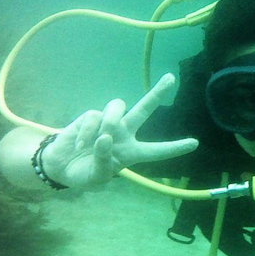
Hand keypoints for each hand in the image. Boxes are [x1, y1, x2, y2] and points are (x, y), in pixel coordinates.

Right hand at [42, 73, 197, 188]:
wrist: (59, 166)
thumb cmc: (83, 173)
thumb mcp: (95, 178)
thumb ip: (102, 162)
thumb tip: (105, 138)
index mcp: (131, 153)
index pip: (156, 151)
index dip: (174, 147)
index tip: (194, 143)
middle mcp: (124, 134)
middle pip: (144, 109)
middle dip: (157, 93)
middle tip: (171, 78)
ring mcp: (108, 122)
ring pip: (119, 106)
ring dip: (111, 121)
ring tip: (102, 138)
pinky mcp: (91, 116)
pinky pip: (94, 117)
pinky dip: (87, 133)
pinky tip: (79, 145)